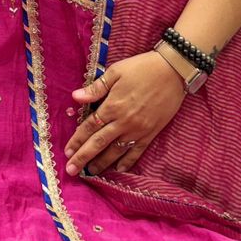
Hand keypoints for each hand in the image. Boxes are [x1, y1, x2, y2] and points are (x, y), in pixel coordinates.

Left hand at [64, 53, 184, 177]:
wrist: (174, 71)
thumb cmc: (143, 68)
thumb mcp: (116, 72)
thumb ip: (96, 88)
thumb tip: (75, 97)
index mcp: (112, 106)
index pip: (89, 127)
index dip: (77, 140)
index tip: (67, 152)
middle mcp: (123, 121)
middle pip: (99, 142)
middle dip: (83, 157)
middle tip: (72, 170)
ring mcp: (138, 129)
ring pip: (116, 150)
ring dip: (102, 162)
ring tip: (91, 172)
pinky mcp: (151, 132)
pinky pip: (137, 151)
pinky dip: (128, 162)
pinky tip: (119, 169)